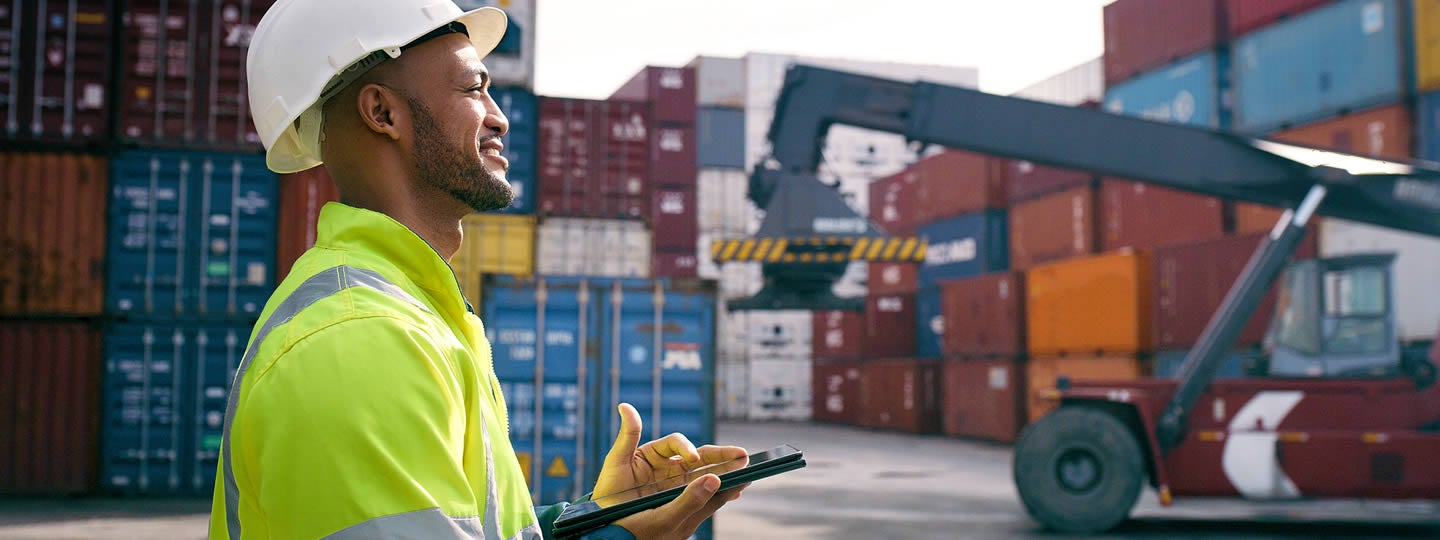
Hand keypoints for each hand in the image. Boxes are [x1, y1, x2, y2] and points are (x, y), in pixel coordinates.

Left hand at [594, 403, 748, 538]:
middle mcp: (670, 468)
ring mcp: (678, 487)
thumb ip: (628, 436)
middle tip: (742, 455)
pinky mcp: (683, 504)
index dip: (686, 448)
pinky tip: (736, 491)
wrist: (607, 525)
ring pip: (707, 476)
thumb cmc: (609, 492)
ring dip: (727, 473)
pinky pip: (706, 496)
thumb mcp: (616, 462)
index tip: (691, 458)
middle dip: (722, 456)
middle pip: (701, 458)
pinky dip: (722, 493)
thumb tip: (625, 405)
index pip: (676, 444)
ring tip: (746, 471)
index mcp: (655, 454)